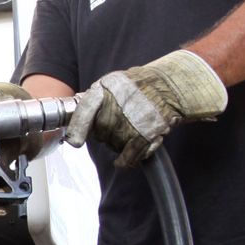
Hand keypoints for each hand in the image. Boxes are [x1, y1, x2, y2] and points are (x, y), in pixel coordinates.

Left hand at [63, 50, 226, 167]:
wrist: (170, 85)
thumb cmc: (140, 84)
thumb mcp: (113, 82)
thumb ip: (95, 96)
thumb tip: (75, 111)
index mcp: (105, 89)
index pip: (85, 111)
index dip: (78, 128)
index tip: (74, 142)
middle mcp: (117, 105)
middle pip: (99, 133)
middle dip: (105, 133)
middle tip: (117, 124)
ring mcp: (131, 120)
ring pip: (113, 145)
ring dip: (118, 144)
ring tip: (129, 130)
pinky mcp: (146, 134)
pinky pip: (129, 155)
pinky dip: (125, 161)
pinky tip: (122, 162)